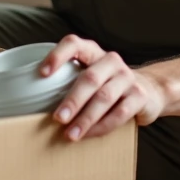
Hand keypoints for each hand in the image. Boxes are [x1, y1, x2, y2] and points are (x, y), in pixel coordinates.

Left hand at [42, 35, 167, 140]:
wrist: (148, 91)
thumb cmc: (105, 85)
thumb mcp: (89, 76)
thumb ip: (68, 81)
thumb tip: (31, 102)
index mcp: (93, 51)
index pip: (73, 44)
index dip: (57, 56)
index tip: (42, 74)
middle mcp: (111, 60)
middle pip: (89, 78)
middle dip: (72, 100)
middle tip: (57, 118)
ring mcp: (127, 77)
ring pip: (104, 98)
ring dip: (86, 118)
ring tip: (71, 134)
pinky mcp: (139, 96)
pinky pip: (119, 113)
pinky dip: (102, 126)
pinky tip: (89, 135)